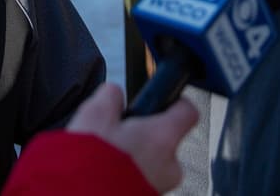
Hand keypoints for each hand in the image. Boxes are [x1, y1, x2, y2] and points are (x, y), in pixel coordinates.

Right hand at [66, 82, 198, 193]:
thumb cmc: (91, 161)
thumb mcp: (95, 114)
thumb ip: (111, 96)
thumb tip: (115, 94)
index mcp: (163, 138)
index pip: (188, 111)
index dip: (175, 102)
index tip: (162, 100)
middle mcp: (170, 166)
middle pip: (165, 141)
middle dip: (143, 136)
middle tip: (118, 135)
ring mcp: (161, 188)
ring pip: (153, 164)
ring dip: (135, 159)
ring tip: (106, 158)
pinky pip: (142, 182)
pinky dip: (128, 176)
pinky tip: (105, 174)